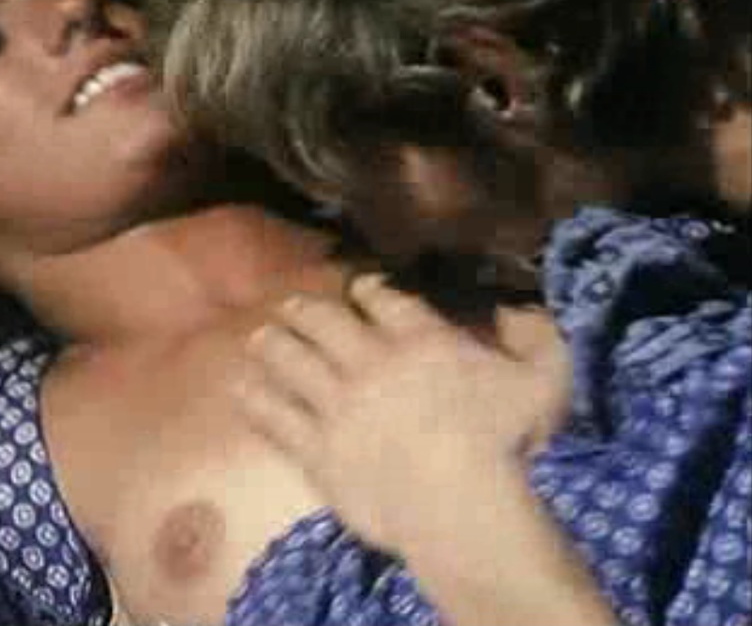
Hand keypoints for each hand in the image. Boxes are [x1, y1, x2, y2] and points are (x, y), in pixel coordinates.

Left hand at [232, 273, 569, 553]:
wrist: (458, 501)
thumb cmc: (509, 442)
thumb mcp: (547, 378)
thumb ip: (536, 335)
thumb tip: (516, 309)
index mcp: (422, 340)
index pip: (387, 301)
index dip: (368, 289)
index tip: (357, 286)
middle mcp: (370, 361)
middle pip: (325, 323)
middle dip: (304, 309)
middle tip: (288, 304)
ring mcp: (337, 403)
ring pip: (292, 362)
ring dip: (273, 345)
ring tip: (258, 338)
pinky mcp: (316, 447)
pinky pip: (275, 417)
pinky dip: (255, 399)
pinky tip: (240, 389)